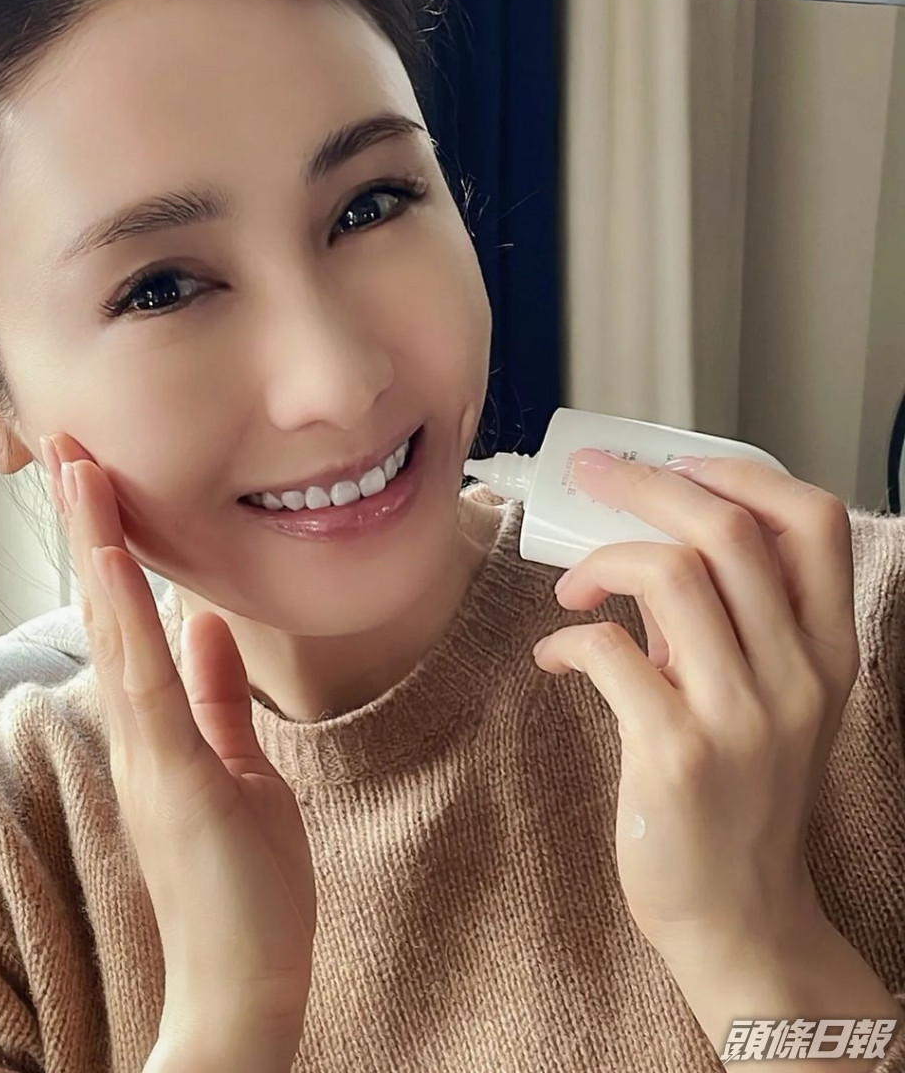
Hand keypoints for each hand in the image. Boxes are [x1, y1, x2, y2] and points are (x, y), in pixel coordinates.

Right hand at [40, 433, 315, 1062]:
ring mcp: (150, 758)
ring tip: (83, 476)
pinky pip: (149, 686)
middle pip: (110, 615)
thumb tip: (210, 627)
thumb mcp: (239, 769)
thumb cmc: (244, 885)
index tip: (104, 483)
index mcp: (159, 731)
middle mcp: (141, 738)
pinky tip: (117, 563)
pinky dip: (131, 619)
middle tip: (71, 451)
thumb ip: (218, 699)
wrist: (244, 989)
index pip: (130, 623)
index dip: (114, 550)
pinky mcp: (174, 781)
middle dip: (94, 530)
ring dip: (102, 551)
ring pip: (118, 636)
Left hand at [531, 448, 858, 973]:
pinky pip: (607, 651)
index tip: (679, 466)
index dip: (740, 473)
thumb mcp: (765, 699)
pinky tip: (556, 655)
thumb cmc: (742, 795)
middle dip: (647, 485)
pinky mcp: (676, 754)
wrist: (740, 917)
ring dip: (600, 561)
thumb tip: (652, 542)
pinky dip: (567, 638)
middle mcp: (797, 675)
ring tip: (572, 589)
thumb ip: (727, 620)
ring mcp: (741, 716)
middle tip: (592, 479)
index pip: (813, 521)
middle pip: (726, 529)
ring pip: (669, 573)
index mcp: (828, 650)